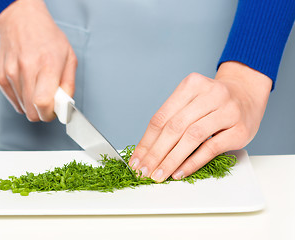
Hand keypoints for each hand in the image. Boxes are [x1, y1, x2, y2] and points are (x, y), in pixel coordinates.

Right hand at [0, 0, 76, 120]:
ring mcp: (10, 73)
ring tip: (39, 86)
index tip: (55, 110)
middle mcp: (26, 69)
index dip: (50, 113)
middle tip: (50, 100)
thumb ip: (69, 85)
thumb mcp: (70, 58)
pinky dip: (23, 99)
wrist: (22, 20)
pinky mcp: (0, 77)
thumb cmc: (48, 38)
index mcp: (47, 65)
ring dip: (33, 104)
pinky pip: (14, 101)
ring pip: (23, 108)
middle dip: (43, 112)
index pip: (43, 103)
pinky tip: (29, 84)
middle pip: (32, 112)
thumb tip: (65, 105)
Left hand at [129, 61, 271, 181]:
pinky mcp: (240, 129)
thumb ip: (172, 119)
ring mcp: (227, 111)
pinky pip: (211, 148)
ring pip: (192, 137)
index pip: (161, 117)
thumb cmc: (213, 101)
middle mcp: (210, 94)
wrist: (247, 94)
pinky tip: (180, 172)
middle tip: (144, 170)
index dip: (146, 141)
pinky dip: (192, 162)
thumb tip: (147, 150)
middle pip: (174, 127)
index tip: (136, 159)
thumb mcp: (191, 100)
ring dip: (171, 159)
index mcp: (191, 85)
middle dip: (155, 153)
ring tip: (159, 174)